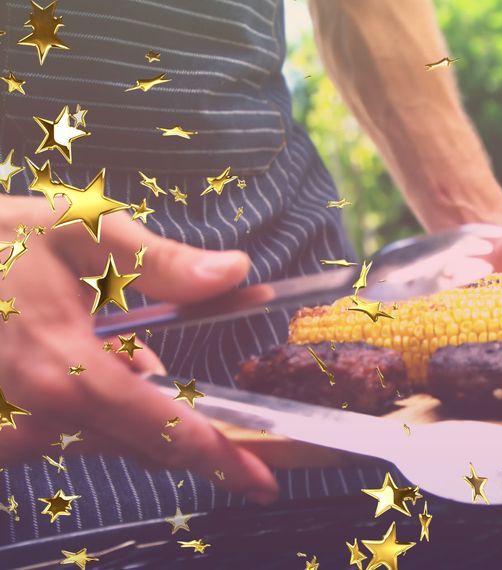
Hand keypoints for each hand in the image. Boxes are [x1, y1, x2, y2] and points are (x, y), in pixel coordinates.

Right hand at [0, 196, 278, 503]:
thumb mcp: (79, 230)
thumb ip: (161, 261)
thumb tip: (235, 272)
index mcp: (65, 370)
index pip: (161, 428)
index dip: (218, 456)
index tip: (262, 482)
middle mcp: (39, 413)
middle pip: (140, 445)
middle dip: (191, 441)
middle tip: (234, 439)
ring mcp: (15, 428)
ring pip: (106, 435)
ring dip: (136, 409)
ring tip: (126, 353)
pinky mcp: (4, 430)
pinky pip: (71, 428)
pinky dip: (98, 404)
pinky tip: (88, 355)